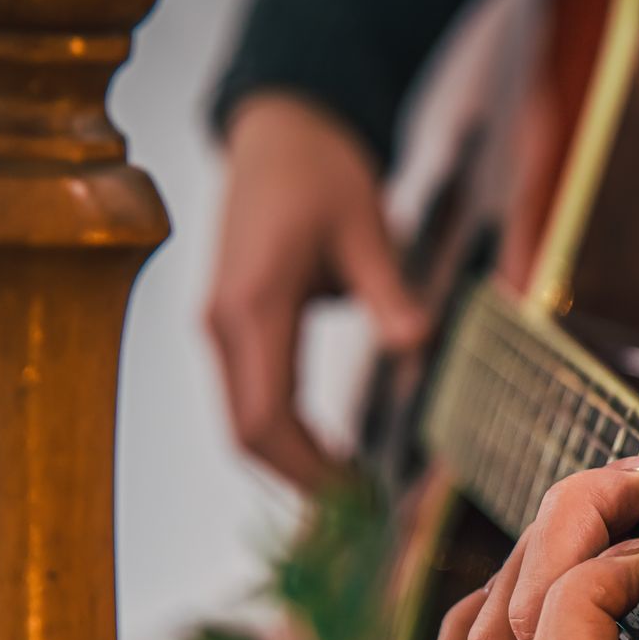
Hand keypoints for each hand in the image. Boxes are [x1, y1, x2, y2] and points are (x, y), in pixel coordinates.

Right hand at [205, 94, 429, 490]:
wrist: (278, 127)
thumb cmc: (322, 169)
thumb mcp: (365, 223)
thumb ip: (387, 289)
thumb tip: (415, 343)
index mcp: (253, 305)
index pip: (265, 417)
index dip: (308, 470)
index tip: (358, 500)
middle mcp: (224, 324)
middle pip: (249, 433)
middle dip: (302, 481)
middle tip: (366, 512)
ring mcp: (223, 326)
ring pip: (246, 421)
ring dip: (295, 463)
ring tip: (357, 491)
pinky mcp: (235, 324)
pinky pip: (254, 398)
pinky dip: (289, 435)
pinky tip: (334, 454)